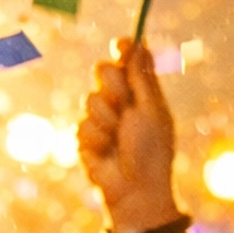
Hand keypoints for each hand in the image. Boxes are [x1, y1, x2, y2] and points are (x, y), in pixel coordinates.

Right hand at [78, 37, 178, 232]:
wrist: (136, 190)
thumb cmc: (152, 152)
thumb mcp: (151, 110)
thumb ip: (143, 77)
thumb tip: (140, 42)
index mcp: (139, 92)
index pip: (127, 60)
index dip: (123, 49)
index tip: (121, 44)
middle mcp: (119, 102)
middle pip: (102, 70)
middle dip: (112, 85)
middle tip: (123, 104)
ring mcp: (100, 120)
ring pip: (89, 99)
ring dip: (106, 120)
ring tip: (118, 139)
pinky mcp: (85, 139)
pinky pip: (81, 126)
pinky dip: (95, 139)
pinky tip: (105, 154)